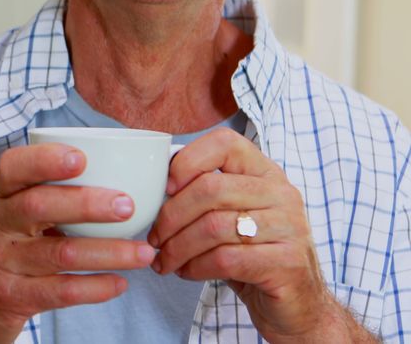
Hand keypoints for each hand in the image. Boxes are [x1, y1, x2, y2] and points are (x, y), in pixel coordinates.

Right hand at [0, 143, 156, 343]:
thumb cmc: (1, 252)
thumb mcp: (9, 220)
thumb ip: (46, 199)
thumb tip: (117, 179)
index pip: (13, 169)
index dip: (45, 160)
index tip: (81, 157)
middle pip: (38, 206)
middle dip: (86, 203)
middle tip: (128, 205)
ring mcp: (1, 263)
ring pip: (59, 253)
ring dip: (108, 252)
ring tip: (143, 253)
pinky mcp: (11, 298)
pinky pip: (60, 292)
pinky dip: (95, 288)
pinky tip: (120, 283)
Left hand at [147, 128, 352, 341]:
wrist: (297, 306)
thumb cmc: (251, 256)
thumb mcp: (230, 218)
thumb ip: (204, 197)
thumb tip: (152, 186)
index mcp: (265, 173)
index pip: (225, 144)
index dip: (188, 160)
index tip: (164, 189)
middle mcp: (282, 194)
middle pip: (211, 188)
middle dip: (171, 216)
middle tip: (154, 238)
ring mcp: (289, 228)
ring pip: (214, 226)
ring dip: (178, 247)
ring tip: (164, 260)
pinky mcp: (287, 264)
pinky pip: (226, 259)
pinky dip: (195, 267)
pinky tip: (186, 272)